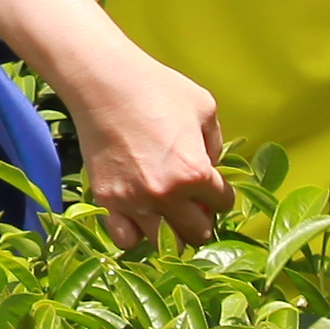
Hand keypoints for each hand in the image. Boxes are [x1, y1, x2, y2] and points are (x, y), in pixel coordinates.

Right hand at [56, 53, 230, 252]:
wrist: (104, 83)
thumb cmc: (157, 88)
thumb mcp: (204, 108)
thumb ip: (215, 145)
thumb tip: (212, 169)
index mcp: (195, 173)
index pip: (224, 204)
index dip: (220, 195)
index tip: (211, 186)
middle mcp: (167, 195)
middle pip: (198, 234)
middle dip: (200, 220)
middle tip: (192, 204)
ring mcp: (134, 202)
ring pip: (165, 245)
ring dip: (171, 231)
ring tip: (166, 214)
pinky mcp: (107, 201)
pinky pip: (126, 240)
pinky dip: (135, 234)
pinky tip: (138, 216)